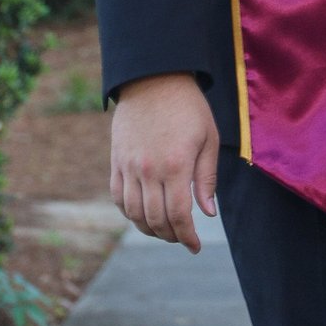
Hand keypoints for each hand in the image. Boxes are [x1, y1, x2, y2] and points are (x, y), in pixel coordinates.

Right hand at [109, 72, 221, 251]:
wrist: (153, 79)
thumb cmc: (188, 107)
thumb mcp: (208, 139)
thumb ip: (207, 178)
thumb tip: (207, 213)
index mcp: (176, 165)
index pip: (178, 215)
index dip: (187, 236)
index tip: (194, 247)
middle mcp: (149, 170)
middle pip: (155, 219)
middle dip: (171, 236)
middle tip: (182, 238)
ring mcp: (128, 166)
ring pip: (134, 213)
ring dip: (149, 229)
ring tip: (164, 230)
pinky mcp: (116, 161)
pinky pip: (118, 198)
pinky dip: (130, 213)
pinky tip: (143, 214)